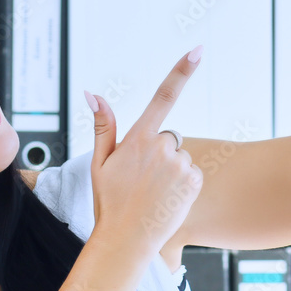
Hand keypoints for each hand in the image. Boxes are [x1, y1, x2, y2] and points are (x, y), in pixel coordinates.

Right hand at [84, 48, 203, 253]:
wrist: (126, 240)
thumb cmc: (110, 202)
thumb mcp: (100, 162)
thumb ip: (103, 124)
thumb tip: (92, 92)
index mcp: (138, 138)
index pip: (163, 96)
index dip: (182, 71)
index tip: (198, 50)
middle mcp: (162, 146)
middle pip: (168, 139)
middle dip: (158, 154)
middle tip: (140, 180)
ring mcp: (180, 164)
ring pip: (180, 158)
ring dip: (170, 172)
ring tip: (152, 193)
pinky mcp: (194, 180)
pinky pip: (192, 174)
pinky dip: (182, 185)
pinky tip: (166, 199)